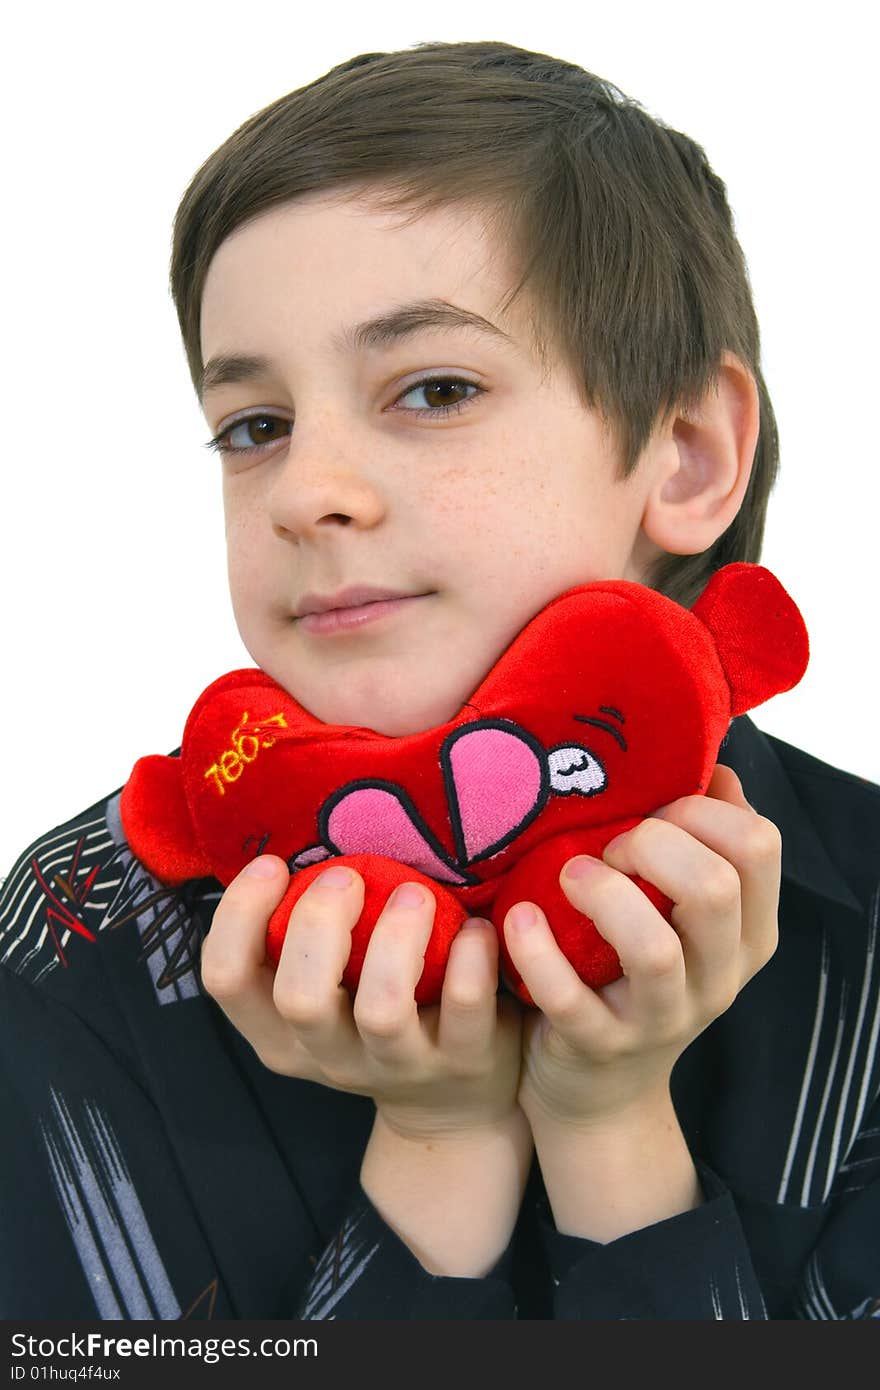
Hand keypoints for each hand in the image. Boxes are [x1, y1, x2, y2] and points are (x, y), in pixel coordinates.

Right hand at [200, 858, 523, 1140]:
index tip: (272, 864)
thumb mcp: (326, 992)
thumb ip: (303, 943)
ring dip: (396, 938)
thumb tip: (287, 852)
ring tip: (414, 894)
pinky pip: (465, 1006)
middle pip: (300, 999)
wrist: (453, 1106)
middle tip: (347, 876)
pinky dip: (470, 955)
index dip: (238, 915)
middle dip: (318, 922)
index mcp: (282, 1031)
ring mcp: (399, 1064)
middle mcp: (331, 1054)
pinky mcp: (463, 1061)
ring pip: (382, 1011)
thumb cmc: (377, 1016)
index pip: (227, 980)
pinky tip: (476, 927)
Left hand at [502, 764, 780, 1129]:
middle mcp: (718, 976)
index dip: (700, 810)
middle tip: (608, 848)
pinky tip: (520, 919)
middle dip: (653, 844)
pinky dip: (539, 951)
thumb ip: (700, 845)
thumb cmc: (630, 974)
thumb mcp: (682, 918)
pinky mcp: (600, 1047)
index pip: (758, 845)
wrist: (598, 1093)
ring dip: (605, 895)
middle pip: (714, 886)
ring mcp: (662, 1018)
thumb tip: (716, 769)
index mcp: (747, 932)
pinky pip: (571, 999)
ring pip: (655, 949)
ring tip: (569, 875)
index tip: (652, 813)